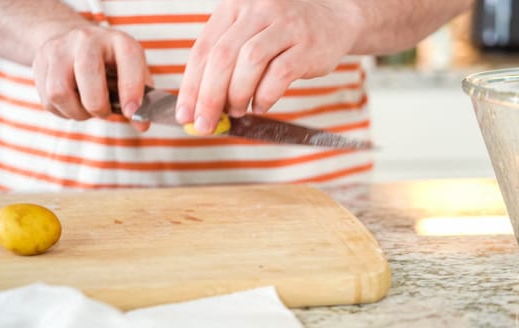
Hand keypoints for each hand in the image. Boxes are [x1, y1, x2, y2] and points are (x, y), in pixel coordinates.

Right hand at [32, 24, 150, 130]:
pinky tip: (74, 103)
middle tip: (104, 111)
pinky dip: (64, 111)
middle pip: (87, 75)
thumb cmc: (111, 64)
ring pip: (60, 92)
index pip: (128, 59)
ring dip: (77, 112)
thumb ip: (141, 100)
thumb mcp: (133, 74)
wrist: (74, 42)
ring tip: (87, 108)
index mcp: (118, 41)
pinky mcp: (39, 62)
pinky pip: (48, 100)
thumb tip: (142, 125)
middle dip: (97, 105)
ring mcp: (59, 49)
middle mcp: (87, 39)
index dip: (131, 89)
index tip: (131, 112)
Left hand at [176, 0, 362, 133]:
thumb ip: (226, 62)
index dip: (190, 85)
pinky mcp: (307, 44)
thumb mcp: (250, 34)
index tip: (184, 114)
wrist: (334, 19)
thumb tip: (201, 106)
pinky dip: (266, 95)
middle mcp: (257, 10)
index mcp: (234, 7)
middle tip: (204, 124)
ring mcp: (284, 25)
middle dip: (208, 96)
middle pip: (223, 56)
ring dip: (237, 94)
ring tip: (236, 111)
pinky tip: (261, 105)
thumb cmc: (285, 34)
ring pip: (250, 62)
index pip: (203, 49)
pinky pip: (280, 73)